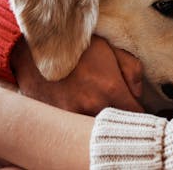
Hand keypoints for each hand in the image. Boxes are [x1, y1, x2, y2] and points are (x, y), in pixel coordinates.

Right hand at [11, 36, 143, 114]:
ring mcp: (69, 116)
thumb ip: (132, 70)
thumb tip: (138, 93)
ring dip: (97, 122)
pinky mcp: (51, 119)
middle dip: (120, 119)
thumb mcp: (111, 47)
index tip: (138, 110)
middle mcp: (91, 107)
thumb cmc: (75, 42)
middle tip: (118, 108)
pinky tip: (74, 106)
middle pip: (114, 125)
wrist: (32, 42)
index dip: (140, 113)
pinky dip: (75, 121)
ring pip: (92, 130)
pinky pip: (71, 127)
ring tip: (93, 106)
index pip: (136, 116)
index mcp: (110, 90)